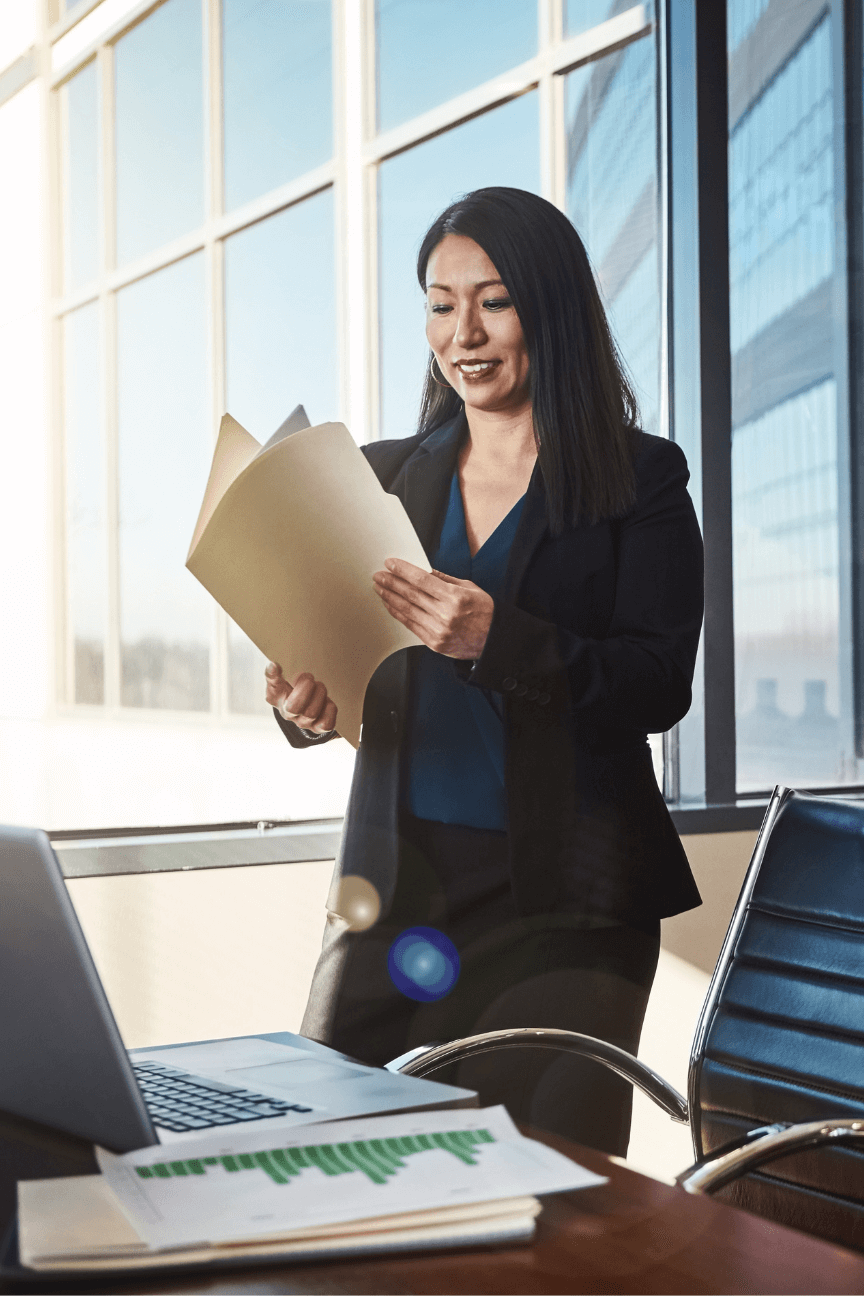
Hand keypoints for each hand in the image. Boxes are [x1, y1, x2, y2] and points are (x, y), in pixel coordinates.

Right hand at [264, 663, 337, 733]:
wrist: (307, 705)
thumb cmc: (294, 690)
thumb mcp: (282, 682)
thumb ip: (275, 675)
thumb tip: (272, 666)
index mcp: (277, 698)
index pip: (271, 691)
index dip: (273, 678)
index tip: (276, 665)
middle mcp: (288, 713)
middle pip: (293, 707)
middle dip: (305, 688)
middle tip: (310, 679)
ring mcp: (304, 722)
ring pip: (311, 713)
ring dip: (319, 695)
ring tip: (320, 686)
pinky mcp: (319, 728)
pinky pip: (327, 724)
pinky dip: (330, 710)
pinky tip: (328, 702)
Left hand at [373, 559, 493, 658]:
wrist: (494, 640)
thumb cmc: (485, 612)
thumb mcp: (469, 588)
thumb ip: (444, 580)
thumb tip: (424, 571)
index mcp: (455, 597)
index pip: (422, 580)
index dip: (403, 571)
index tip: (391, 564)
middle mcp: (445, 614)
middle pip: (411, 595)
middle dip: (392, 583)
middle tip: (379, 576)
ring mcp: (438, 630)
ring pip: (407, 611)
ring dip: (390, 598)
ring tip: (380, 588)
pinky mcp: (435, 643)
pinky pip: (411, 626)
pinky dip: (399, 614)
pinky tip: (391, 605)